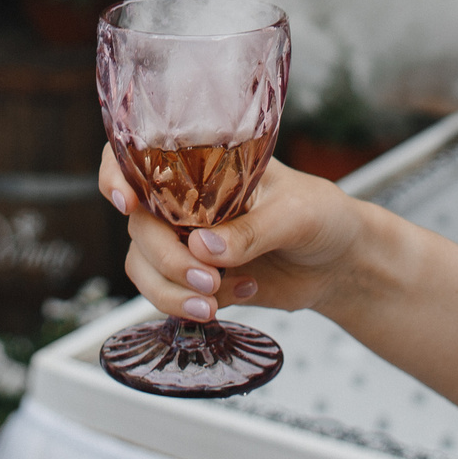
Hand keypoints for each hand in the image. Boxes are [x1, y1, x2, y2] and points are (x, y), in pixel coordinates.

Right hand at [99, 145, 370, 323]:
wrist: (341, 265)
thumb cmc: (323, 217)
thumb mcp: (296, 214)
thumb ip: (251, 230)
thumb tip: (202, 248)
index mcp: (204, 162)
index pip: (138, 155)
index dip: (116, 173)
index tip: (127, 203)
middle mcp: (186, 199)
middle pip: (139, 223)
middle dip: (164, 257)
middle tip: (206, 280)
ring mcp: (185, 239)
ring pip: (143, 263)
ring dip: (170, 290)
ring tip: (214, 301)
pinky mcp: (195, 276)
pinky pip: (165, 292)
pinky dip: (189, 303)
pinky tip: (239, 294)